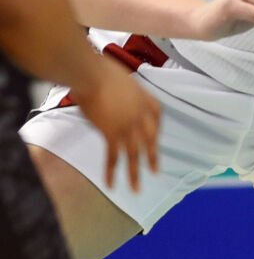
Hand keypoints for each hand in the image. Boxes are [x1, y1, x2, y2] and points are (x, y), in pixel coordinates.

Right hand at [75, 55, 159, 192]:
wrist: (91, 73)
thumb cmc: (101, 70)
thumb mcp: (121, 79)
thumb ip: (122, 92)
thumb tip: (113, 96)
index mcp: (146, 99)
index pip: (157, 118)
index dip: (156, 129)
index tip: (155, 138)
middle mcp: (141, 115)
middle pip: (150, 140)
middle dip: (152, 156)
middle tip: (155, 171)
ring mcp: (128, 126)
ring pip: (134, 154)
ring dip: (135, 173)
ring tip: (137, 189)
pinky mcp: (112, 133)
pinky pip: (113, 157)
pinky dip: (112, 172)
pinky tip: (112, 184)